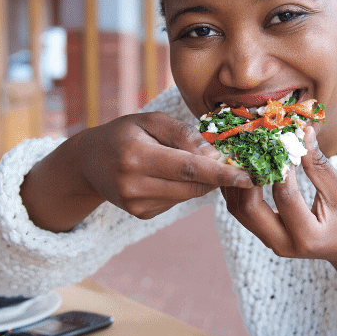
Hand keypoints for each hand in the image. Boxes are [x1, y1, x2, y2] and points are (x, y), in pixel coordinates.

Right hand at [22, 111, 252, 230]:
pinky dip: (184, 188)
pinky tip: (170, 174)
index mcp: (136, 156)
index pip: (188, 168)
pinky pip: (176, 201)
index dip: (221, 173)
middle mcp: (134, 184)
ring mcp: (136, 204)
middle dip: (217, 176)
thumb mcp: (150, 121)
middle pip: (192, 186)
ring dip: (202, 181)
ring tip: (197, 161)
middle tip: (234, 162)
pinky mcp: (141, 214)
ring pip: (188, 196)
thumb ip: (183, 134)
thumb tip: (214, 154)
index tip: (248, 176)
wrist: (88, 162)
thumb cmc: (124, 133)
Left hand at [221, 126, 336, 335]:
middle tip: (250, 147)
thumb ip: (319, 165)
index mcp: (307, 236)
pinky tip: (242, 167)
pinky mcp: (265, 235)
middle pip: (249, 209)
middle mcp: (284, 244)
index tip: (278, 141)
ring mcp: (271, 242)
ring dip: (237, 181)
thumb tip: (304, 132)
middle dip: (246, 175)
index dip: (279, 167)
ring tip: (241, 153)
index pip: (285, 196)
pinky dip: (239, 188)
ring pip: (239, 211)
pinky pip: (242, 211)